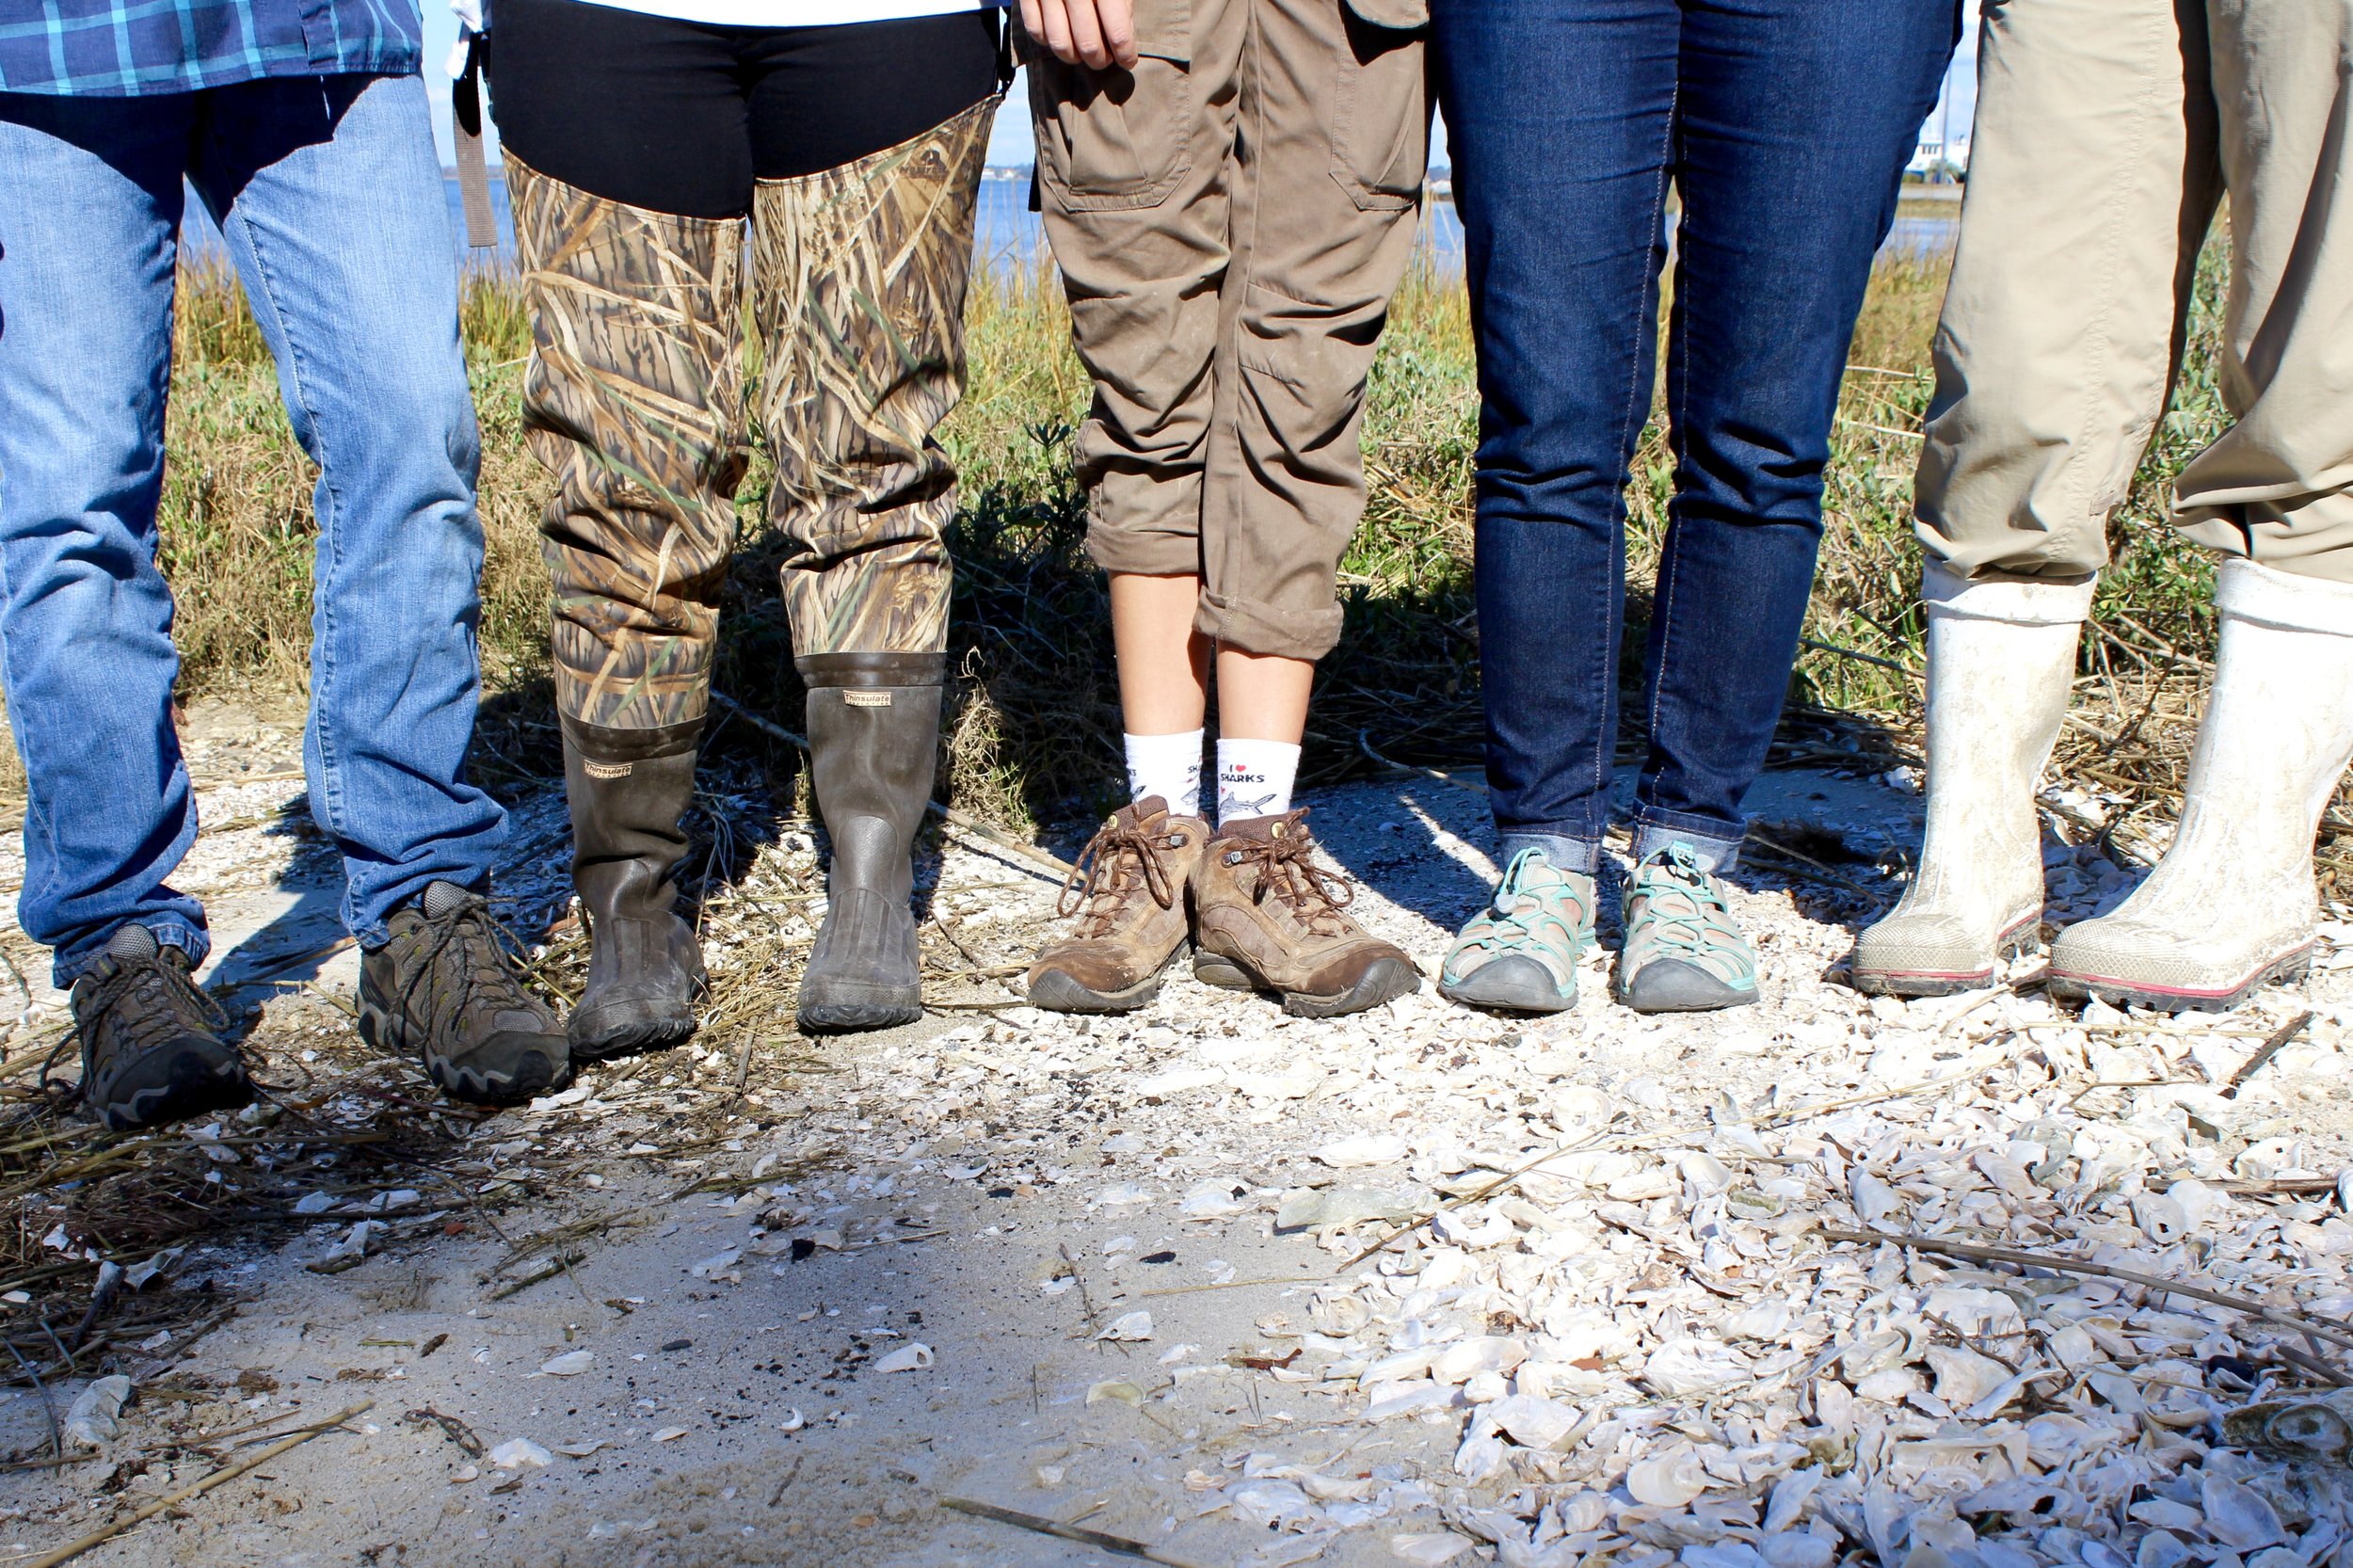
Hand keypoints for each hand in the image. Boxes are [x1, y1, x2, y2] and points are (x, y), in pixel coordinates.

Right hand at [1021, 0, 1140, 68]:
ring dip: (1073, 57)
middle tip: (1104, 60)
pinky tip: (1060, 37)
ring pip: (1059, 43)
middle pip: (1087, 44)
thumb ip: (1122, 1)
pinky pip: (1035, 30)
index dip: (1125, 54)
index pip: (1117, 31)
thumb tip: (1124, 36)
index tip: (1128, 61)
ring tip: (1082, 53)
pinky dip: (1048, 41)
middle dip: (1099, 60)